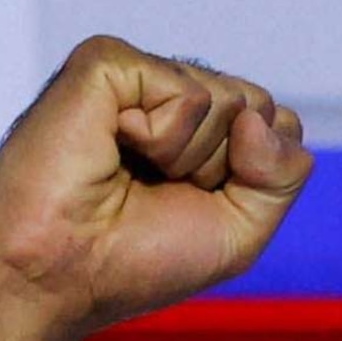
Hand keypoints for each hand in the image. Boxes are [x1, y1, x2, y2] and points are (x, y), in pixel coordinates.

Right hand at [0, 36, 312, 340]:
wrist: (57, 275)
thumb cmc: (133, 261)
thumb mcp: (240, 231)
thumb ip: (283, 175)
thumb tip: (259, 117)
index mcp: (196, 129)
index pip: (275, 125)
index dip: (251, 179)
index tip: (188, 208)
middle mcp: (167, 95)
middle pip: (259, 107)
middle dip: (224, 169)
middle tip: (153, 193)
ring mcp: (137, 77)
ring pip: (231, 98)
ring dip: (190, 159)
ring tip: (128, 174)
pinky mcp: (105, 64)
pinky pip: (187, 90)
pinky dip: (162, 137)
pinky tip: (113, 147)